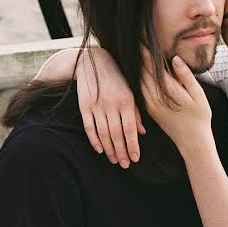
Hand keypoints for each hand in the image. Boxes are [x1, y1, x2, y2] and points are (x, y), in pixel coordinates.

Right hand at [76, 48, 145, 167]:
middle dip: (121, 152)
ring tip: (114, 160)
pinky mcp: (84, 106)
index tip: (135, 159)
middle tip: (125, 164)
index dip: (132, 146)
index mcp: (126, 100)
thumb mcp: (130, 91)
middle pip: (117, 134)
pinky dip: (94, 140)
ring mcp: (97, 105)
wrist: (94, 62)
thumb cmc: (117, 78)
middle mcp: (111, 104)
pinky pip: (89, 127)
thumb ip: (136, 112)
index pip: (130, 129)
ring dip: (109, 149)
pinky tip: (99, 149)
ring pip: (103, 133)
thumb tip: (142, 133)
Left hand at [139, 49, 212, 151]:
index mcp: (167, 92)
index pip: (152, 66)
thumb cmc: (200, 117)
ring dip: (136, 66)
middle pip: (142, 72)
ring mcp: (150, 105)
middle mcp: (155, 98)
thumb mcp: (198, 95)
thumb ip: (186, 77)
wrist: (192, 142)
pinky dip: (138, 79)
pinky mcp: (149, 110)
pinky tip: (137, 70)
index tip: (140, 38)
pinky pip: (140, 90)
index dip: (145, 52)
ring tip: (133, 51)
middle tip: (133, 40)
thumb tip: (175, 59)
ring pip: (138, 81)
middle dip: (138, 56)